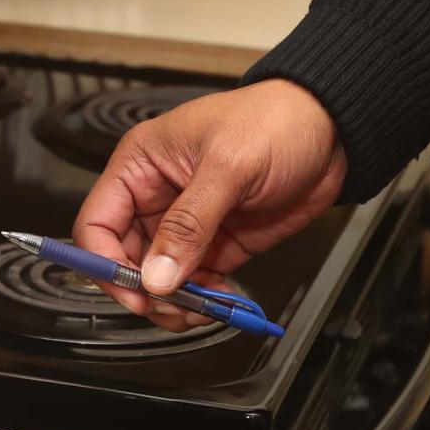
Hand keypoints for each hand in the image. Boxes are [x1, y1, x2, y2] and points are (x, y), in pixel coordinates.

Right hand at [72, 79, 346, 331]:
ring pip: (159, 276)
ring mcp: (186, 222)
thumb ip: (189, 223)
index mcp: (141, 164)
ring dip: (175, 301)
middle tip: (173, 308)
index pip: (97, 222)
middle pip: (123, 257)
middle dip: (144, 289)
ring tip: (202, 308)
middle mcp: (156, 195)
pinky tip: (222, 300)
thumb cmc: (275, 121)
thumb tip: (157, 274)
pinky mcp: (217, 242)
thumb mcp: (228, 166)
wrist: (331, 129)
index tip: (134, 291)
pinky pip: (196, 281)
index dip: (105, 262)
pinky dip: (204, 299)